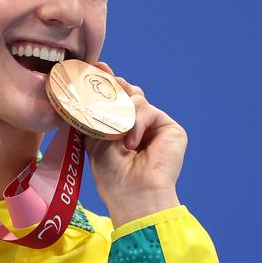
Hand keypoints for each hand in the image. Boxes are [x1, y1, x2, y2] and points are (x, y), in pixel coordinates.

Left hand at [84, 62, 186, 228]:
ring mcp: (156, 126)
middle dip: (116, 86)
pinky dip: (136, 123)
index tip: (96, 68)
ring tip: (119, 139)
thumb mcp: (96, 137)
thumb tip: (89, 84)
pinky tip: (132, 143)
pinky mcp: (171, 129)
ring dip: (123, 115)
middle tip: (104, 78)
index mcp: (122, 127)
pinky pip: (148, 109)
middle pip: (128, 93)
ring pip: (136, 99)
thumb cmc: (111, 173)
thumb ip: (96, 111)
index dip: (107, 83)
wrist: (132, 194)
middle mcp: (140, 124)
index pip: (116, 99)